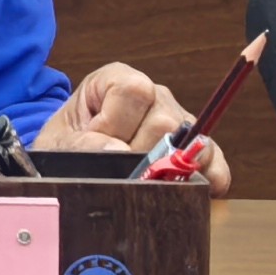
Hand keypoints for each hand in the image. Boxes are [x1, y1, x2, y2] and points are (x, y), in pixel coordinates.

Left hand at [33, 60, 232, 194]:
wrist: (74, 162)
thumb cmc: (68, 144)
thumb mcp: (60, 142)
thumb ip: (80, 144)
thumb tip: (117, 151)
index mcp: (118, 80)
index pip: (135, 91)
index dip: (117, 122)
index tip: (100, 142)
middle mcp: (155, 97)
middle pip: (166, 122)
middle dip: (142, 154)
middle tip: (121, 169)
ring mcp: (181, 122)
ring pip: (195, 143)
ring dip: (173, 171)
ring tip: (147, 184)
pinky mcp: (198, 150)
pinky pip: (216, 163)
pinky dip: (207, 181)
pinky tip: (188, 194)